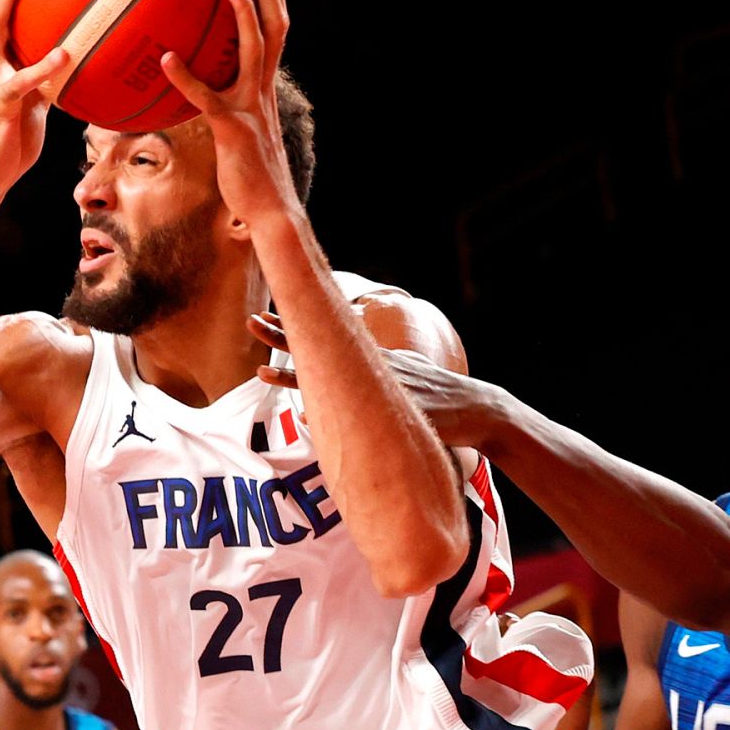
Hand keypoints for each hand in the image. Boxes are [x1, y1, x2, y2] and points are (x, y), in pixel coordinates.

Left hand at [160, 0, 298, 226]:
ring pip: (253, 50)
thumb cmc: (250, 175)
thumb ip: (227, 108)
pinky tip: (167, 59)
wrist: (270, 210)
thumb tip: (200, 93)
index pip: (277, 34)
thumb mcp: (242, 133)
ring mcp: (251, 107)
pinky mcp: (233, 129)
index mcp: (265, 90)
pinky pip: (207, 97)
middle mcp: (263, 91)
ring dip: (243, 13)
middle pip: (274, 29)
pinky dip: (186, 77)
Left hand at [248, 311, 500, 449]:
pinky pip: (354, 407)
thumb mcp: (407, 380)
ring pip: (329, 375)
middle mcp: (372, 364)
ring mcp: (379, 383)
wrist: (479, 410)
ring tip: (260, 369)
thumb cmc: (441, 400)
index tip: (263, 316)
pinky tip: (303, 412)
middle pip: (319, 343)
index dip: (293, 326)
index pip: (325, 335)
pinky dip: (331, 408)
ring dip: (293, 373)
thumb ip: (380, 381)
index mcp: (372, 359)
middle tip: (250, 319)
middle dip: (283, 332)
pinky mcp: (391, 404)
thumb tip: (354, 395)